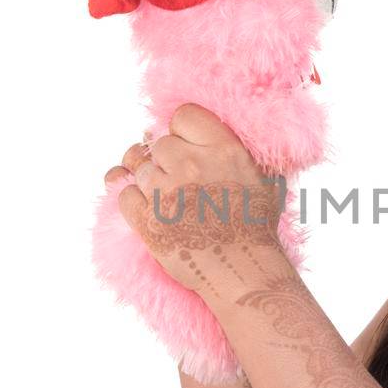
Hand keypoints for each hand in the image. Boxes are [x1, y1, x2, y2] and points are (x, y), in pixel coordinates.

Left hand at [104, 103, 289, 301]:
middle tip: (174, 175)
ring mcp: (167, 194)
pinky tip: (149, 210)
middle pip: (158, 143)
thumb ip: (236, 151)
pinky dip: (133, 202)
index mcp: (223, 150)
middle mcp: (192, 166)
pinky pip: (124, 196)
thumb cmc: (257, 227)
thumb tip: (212, 135)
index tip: (186, 145)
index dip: (181, 130)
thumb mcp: (263, 178)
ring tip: (163, 194)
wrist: (243, 272)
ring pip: (138, 168)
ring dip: (147, 179)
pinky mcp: (148, 222)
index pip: (183, 115)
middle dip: (163, 158)